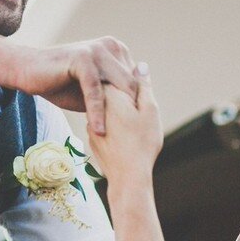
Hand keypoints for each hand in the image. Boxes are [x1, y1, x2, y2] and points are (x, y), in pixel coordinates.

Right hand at [16, 37, 138, 134]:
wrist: (28, 71)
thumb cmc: (61, 84)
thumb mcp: (93, 91)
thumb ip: (113, 96)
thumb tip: (136, 115)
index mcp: (117, 51)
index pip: (137, 82)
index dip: (137, 107)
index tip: (137, 133)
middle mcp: (111, 46)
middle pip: (132, 85)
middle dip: (132, 112)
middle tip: (131, 140)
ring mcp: (97, 50)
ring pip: (118, 86)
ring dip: (119, 115)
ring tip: (118, 140)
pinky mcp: (82, 58)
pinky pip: (95, 90)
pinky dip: (97, 112)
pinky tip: (98, 131)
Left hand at [87, 65, 162, 185]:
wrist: (127, 177)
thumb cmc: (142, 142)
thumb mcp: (149, 110)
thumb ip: (143, 86)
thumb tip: (140, 64)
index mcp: (109, 93)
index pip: (114, 72)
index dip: (129, 77)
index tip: (140, 89)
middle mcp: (95, 106)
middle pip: (108, 90)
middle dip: (123, 95)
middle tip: (139, 109)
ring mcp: (90, 123)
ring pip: (105, 108)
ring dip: (117, 110)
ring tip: (133, 125)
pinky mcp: (91, 137)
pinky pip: (102, 123)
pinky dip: (112, 126)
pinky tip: (125, 137)